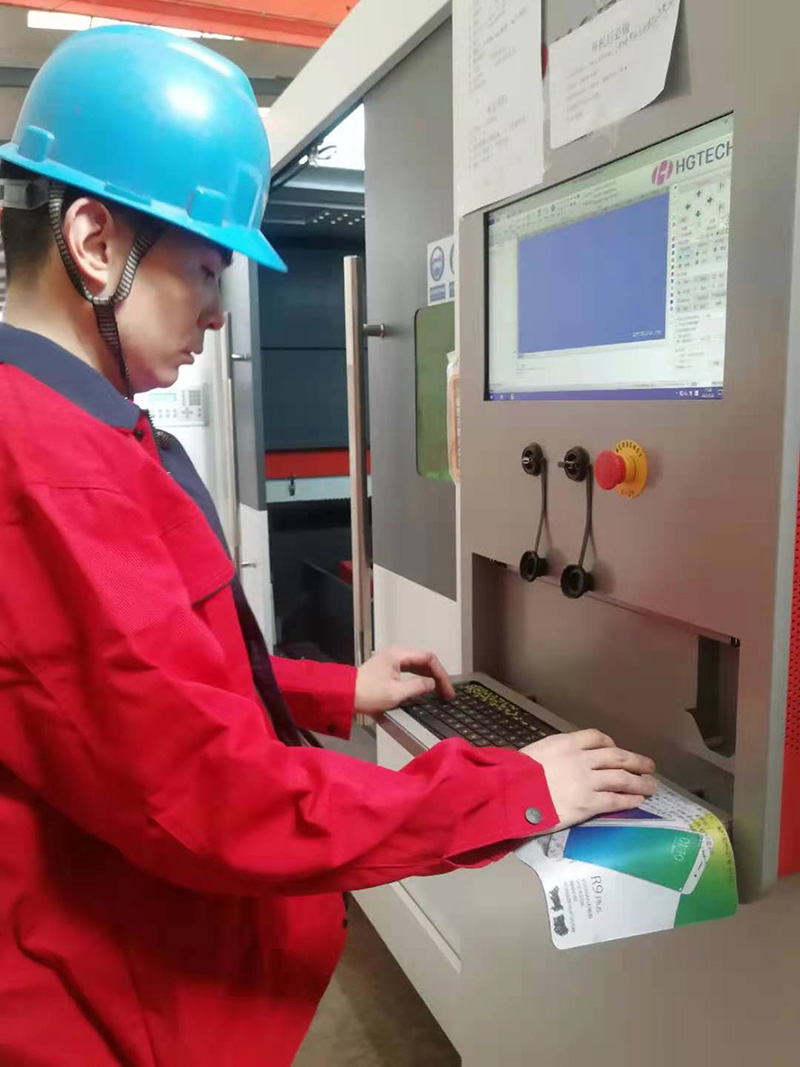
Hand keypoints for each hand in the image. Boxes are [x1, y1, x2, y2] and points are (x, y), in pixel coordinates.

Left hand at [355, 646, 455, 717]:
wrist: (345, 695)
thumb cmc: (366, 693)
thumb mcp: (396, 693)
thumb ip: (418, 687)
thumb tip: (433, 684)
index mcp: (399, 654)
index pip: (429, 658)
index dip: (442, 674)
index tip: (447, 690)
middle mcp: (397, 652)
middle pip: (425, 660)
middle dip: (438, 676)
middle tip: (447, 693)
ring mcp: (392, 658)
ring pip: (418, 664)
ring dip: (430, 677)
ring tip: (440, 692)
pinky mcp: (388, 666)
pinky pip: (410, 668)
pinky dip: (420, 677)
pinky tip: (425, 687)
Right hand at [522, 730, 655, 830]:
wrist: (512, 793)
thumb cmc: (516, 773)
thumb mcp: (536, 752)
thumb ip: (554, 755)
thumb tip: (561, 761)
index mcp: (566, 743)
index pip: (596, 737)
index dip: (611, 743)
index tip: (616, 749)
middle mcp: (581, 759)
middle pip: (616, 756)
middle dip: (635, 761)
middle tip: (649, 766)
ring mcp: (586, 781)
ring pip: (621, 778)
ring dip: (639, 781)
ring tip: (651, 785)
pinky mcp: (588, 803)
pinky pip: (615, 800)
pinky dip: (629, 799)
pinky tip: (637, 800)